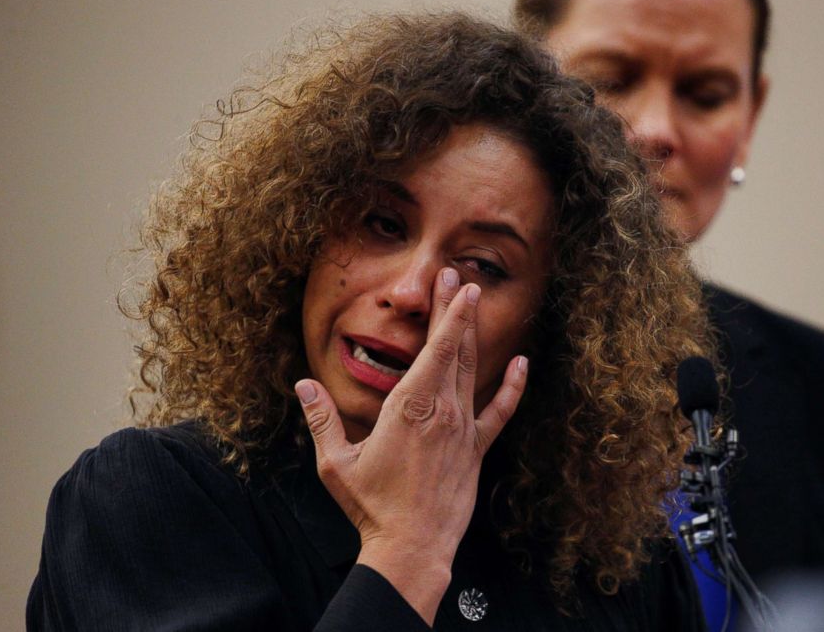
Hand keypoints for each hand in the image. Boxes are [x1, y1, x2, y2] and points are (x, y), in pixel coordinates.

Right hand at [295, 268, 527, 623]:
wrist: (411, 547)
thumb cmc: (371, 505)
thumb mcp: (335, 463)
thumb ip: (321, 419)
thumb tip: (302, 385)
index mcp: (408, 406)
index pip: (435, 348)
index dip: (448, 313)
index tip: (456, 285)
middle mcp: (441, 410)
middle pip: (454, 349)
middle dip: (456, 310)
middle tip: (459, 277)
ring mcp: (463, 428)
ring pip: (473, 371)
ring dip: (474, 335)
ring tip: (477, 302)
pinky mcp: (476, 449)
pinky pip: (500, 411)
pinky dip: (512, 386)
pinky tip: (522, 363)